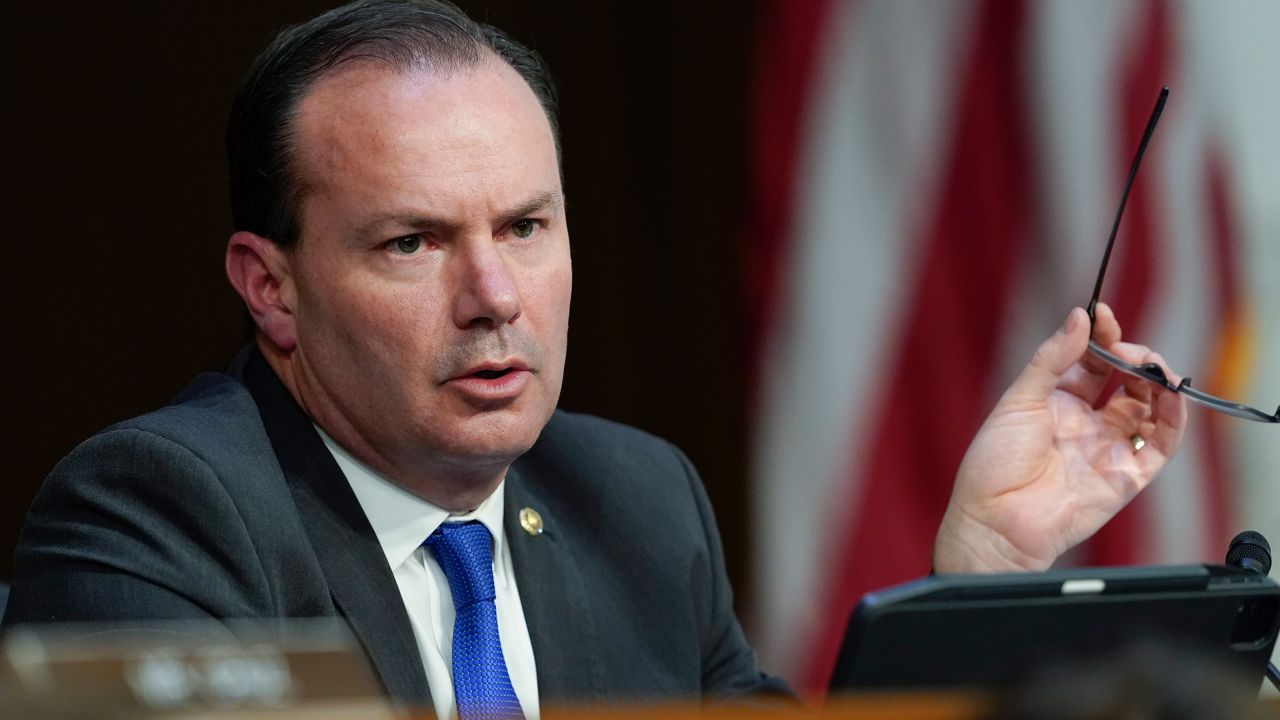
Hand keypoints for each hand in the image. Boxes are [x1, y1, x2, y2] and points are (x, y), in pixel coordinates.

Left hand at [932, 303, 1187, 572]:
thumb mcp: (1019, 399)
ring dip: (1158, 383)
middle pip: (1126, 381)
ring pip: (1149, 408)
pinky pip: (1160, 444)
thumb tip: (1079, 318)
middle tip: (1130, 349)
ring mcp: (1108, 447)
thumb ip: (1052, 359)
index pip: (1092, 361)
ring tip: (1154, 367)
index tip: (1103, 315)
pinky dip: (1173, 419)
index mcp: (1056, 402)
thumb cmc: (995, 463)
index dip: (1102, 337)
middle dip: (1134, 357)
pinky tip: (1172, 395)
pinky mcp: (1126, 476)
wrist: (995, 520)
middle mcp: (1086, 422)